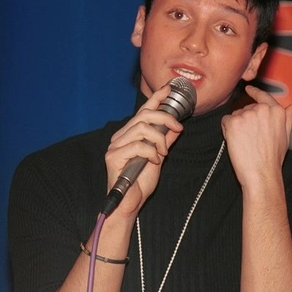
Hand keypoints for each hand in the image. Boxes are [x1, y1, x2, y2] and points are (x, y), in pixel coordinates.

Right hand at [104, 84, 183, 216]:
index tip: (168, 88)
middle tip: (179, 128)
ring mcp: (115, 146)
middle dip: (165, 118)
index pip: (143, 111)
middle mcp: (120, 137)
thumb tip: (176, 128)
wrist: (131, 203)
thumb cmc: (141, 182)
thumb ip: (165, 142)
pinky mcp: (112, 156)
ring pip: (142, 128)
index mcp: (130, 134)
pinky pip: (138, 146)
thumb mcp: (159, 158)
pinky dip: (151, 152)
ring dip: (159, 139)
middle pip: (143, 116)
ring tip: (163, 153)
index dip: (156, 98)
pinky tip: (154, 161)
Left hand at [221, 85, 291, 192]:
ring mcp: (247, 115)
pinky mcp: (233, 122)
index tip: (249, 89)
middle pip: (247, 108)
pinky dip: (227, 131)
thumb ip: (287, 118)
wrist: (261, 173)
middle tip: (251, 139)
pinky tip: (237, 142)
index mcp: (276, 111)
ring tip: (246, 142)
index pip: (263, 96)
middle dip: (246, 120)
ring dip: (237, 126)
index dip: (255, 92)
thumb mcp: (286, 136)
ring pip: (236, 115)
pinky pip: (225, 122)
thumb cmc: (273, 158)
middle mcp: (262, 109)